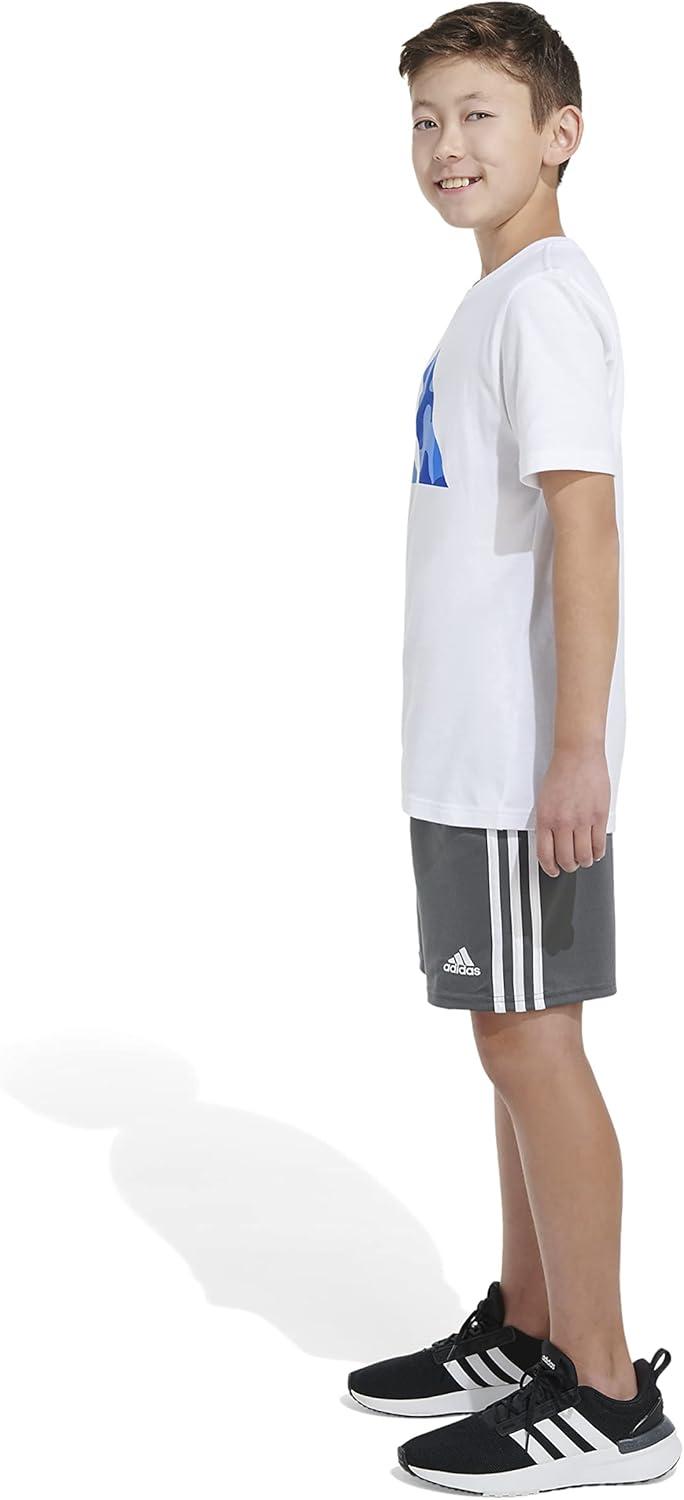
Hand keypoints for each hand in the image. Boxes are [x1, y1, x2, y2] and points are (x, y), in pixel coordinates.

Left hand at [534, 746, 610, 876]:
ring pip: (584, 856)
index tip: (553, 870)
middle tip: (570, 864)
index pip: (545, 854)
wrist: (578, 754)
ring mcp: (583, 820)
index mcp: (546, 818)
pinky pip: (599, 844)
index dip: (549, 868)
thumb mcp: (544, 799)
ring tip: (584, 859)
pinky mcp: (599, 816)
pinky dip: (598, 853)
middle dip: (568, 866)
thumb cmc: (561, 772)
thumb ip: (548, 821)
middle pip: (566, 859)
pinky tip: (596, 851)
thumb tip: (550, 841)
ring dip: (584, 862)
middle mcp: (563, 822)